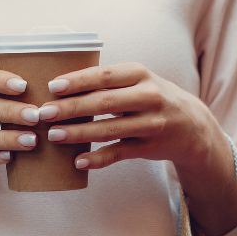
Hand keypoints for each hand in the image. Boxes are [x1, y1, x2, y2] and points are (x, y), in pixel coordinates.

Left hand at [41, 62, 216, 172]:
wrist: (192, 126)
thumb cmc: (152, 99)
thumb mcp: (138, 81)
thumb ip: (108, 81)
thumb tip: (62, 86)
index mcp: (140, 74)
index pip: (104, 76)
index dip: (77, 81)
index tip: (52, 86)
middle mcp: (148, 97)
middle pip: (103, 102)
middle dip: (70, 108)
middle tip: (44, 113)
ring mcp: (150, 123)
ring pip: (108, 129)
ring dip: (78, 133)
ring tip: (54, 136)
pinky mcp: (149, 147)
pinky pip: (119, 153)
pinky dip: (98, 158)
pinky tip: (78, 161)